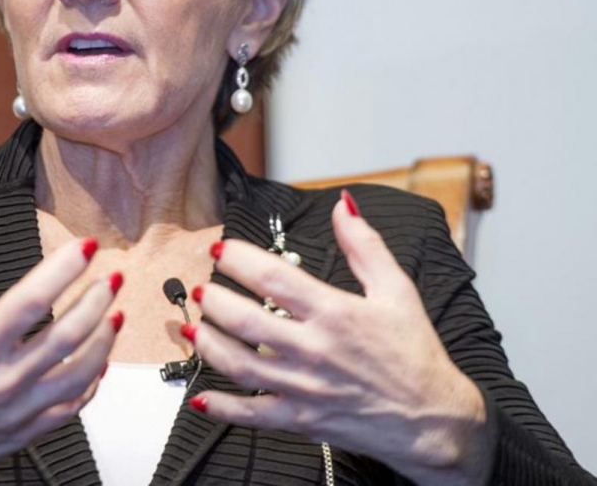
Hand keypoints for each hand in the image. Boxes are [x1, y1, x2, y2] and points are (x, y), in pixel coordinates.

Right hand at [0, 215, 120, 485]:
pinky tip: (100, 361)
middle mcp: (4, 380)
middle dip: (96, 300)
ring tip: (115, 311)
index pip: (31, 300)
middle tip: (111, 276)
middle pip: (67, 334)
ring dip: (104, 339)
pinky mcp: (26, 431)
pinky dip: (92, 381)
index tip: (85, 246)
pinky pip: (72, 406)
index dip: (64, 269)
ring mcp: (20, 408)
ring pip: (79, 371)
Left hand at [187, 191, 490, 485]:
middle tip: (200, 287)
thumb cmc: (416, 355)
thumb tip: (343, 206)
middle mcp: (315, 349)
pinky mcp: (302, 419)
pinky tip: (201, 397)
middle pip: (246, 320)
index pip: (273, 277)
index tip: (221, 249)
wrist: (435, 421)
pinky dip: (223, 408)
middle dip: (214, 300)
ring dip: (207, 344)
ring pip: (239, 364)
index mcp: (335, 312)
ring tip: (192, 327)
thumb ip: (365, 245)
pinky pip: (252, 414)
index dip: (239, 259)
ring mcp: (305, 387)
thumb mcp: (397, 290)